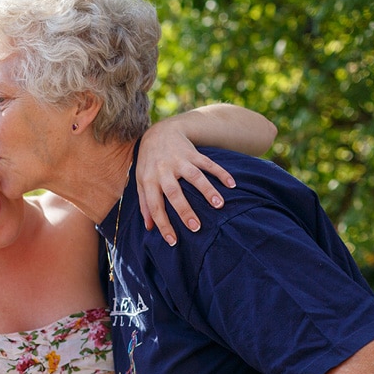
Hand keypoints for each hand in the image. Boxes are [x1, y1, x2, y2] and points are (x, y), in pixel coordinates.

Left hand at [136, 122, 234, 244]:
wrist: (159, 133)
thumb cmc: (149, 163)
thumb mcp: (141, 181)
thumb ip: (144, 203)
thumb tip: (149, 227)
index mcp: (149, 180)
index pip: (155, 206)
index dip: (163, 224)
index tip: (173, 241)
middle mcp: (164, 170)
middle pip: (175, 193)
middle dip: (185, 211)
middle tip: (196, 228)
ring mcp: (180, 161)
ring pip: (195, 176)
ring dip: (207, 190)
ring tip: (219, 205)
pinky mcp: (194, 153)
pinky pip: (209, 163)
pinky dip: (221, 173)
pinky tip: (232, 184)